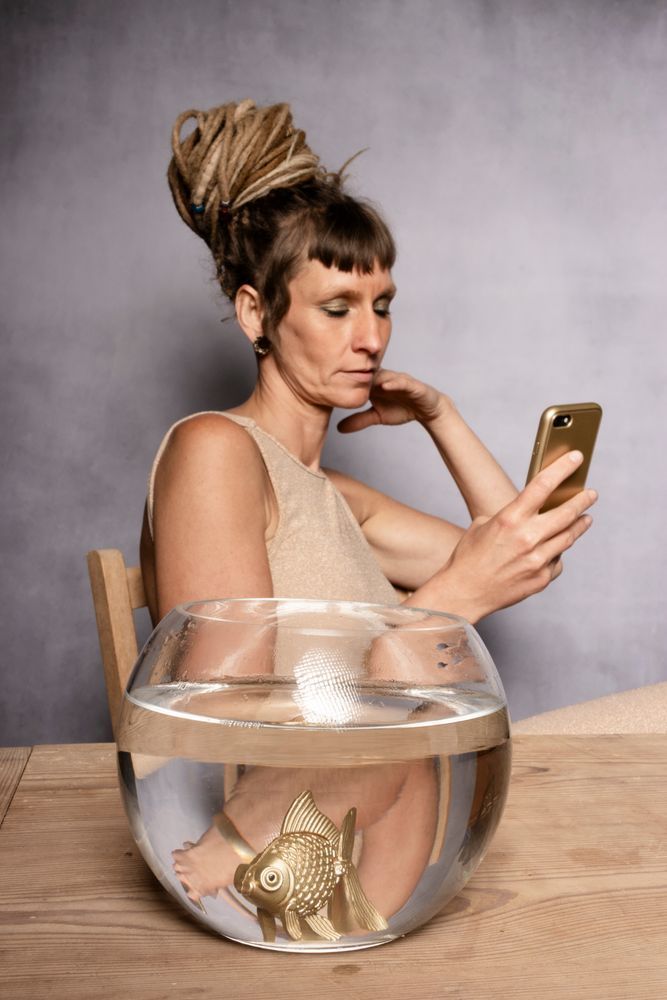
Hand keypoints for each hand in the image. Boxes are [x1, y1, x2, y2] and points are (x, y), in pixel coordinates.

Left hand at [337, 369, 448, 432]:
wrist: (427, 410)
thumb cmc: (402, 408)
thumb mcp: (377, 416)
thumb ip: (359, 420)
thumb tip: (338, 428)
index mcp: (375, 384)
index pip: (357, 377)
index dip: (342, 376)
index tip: (325, 377)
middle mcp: (385, 378)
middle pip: (368, 372)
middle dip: (355, 369)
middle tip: (337, 368)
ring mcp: (399, 380)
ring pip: (384, 375)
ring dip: (373, 376)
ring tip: (361, 377)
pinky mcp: (412, 385)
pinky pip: (403, 382)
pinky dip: (394, 383)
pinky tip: (385, 385)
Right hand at [435, 451, 597, 621]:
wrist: (463, 591)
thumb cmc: (469, 556)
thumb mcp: (484, 525)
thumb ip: (511, 516)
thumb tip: (533, 510)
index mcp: (510, 519)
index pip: (543, 485)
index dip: (563, 468)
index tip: (576, 458)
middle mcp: (527, 538)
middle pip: (566, 513)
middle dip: (582, 500)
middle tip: (591, 494)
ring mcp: (537, 560)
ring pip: (568, 537)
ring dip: (579, 525)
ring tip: (585, 518)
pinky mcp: (541, 578)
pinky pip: (557, 560)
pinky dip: (557, 552)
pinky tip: (556, 549)